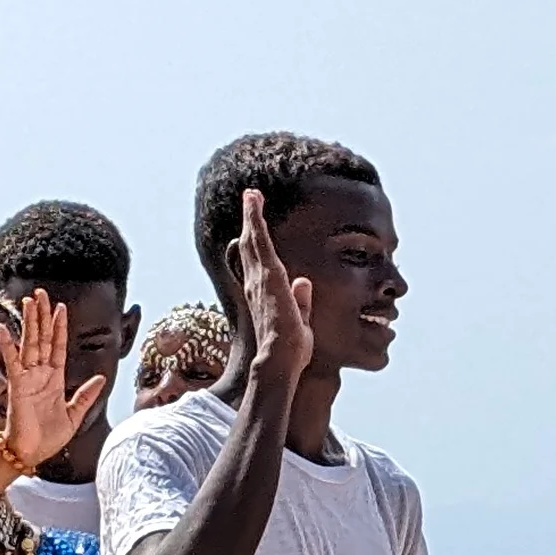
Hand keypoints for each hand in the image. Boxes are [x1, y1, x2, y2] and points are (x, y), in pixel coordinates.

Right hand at [0, 289, 111, 473]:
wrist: (31, 454)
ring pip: (29, 344)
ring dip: (29, 322)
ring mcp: (27, 378)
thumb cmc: (49, 437)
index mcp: (54, 379)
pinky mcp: (17, 386)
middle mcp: (40, 374)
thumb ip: (86, 395)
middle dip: (42, 316)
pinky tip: (2, 328)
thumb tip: (102, 378)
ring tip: (29, 300)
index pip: (58, 347)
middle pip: (42, 338)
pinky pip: (12, 362)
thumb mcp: (75, 415)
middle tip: (41, 293)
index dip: (59, 327)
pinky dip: (7, 345)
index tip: (61, 307)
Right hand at [233, 188, 313, 376]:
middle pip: (251, 246)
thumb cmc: (289, 348)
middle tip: (250, 198)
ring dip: (252, 216)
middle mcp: (257, 283)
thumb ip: (301, 300)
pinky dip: (255, 221)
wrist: (280, 359)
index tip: (255, 225)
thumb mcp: (299, 319)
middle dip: (250, 221)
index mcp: (265, 293)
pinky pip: (260, 242)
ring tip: (251, 195)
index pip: (259, 262)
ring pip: (253, 240)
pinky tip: (254, 204)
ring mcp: (260, 278)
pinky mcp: (268, 275)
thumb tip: (304, 282)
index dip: (256, 242)